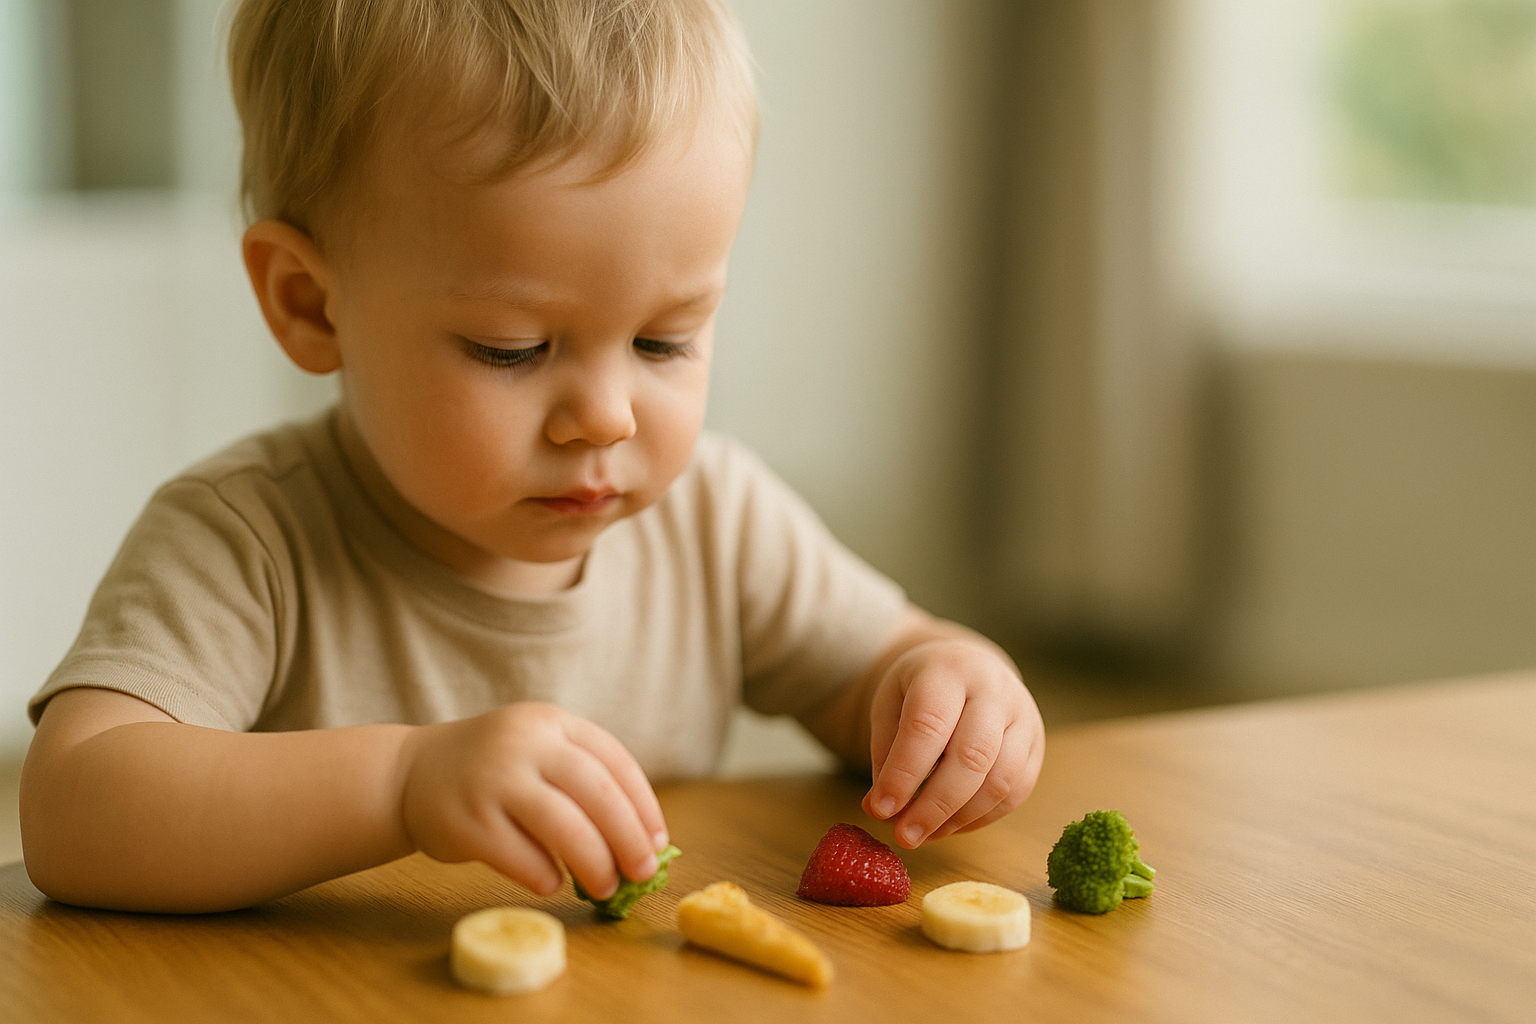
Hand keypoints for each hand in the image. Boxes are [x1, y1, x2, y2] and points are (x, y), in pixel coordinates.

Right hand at [398, 702, 668, 899]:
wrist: (410, 773)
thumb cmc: (492, 770)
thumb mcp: (535, 750)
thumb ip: (580, 780)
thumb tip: (641, 842)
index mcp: (551, 722)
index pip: (615, 761)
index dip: (643, 805)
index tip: (658, 842)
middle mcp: (524, 743)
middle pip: (596, 792)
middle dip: (628, 838)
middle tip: (642, 873)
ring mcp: (494, 780)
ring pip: (563, 826)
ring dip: (594, 863)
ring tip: (605, 888)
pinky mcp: (468, 821)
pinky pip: (521, 856)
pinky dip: (545, 875)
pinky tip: (552, 882)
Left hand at [860, 639, 1043, 848]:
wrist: (965, 665)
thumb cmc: (920, 689)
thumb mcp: (890, 705)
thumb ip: (886, 755)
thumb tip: (882, 810)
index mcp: (948, 671)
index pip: (927, 726)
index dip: (904, 773)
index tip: (881, 809)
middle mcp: (993, 689)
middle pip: (971, 756)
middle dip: (935, 806)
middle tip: (905, 836)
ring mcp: (1023, 716)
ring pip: (1000, 780)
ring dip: (959, 818)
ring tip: (924, 833)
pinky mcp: (1036, 744)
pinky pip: (1016, 791)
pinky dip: (981, 817)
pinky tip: (950, 825)